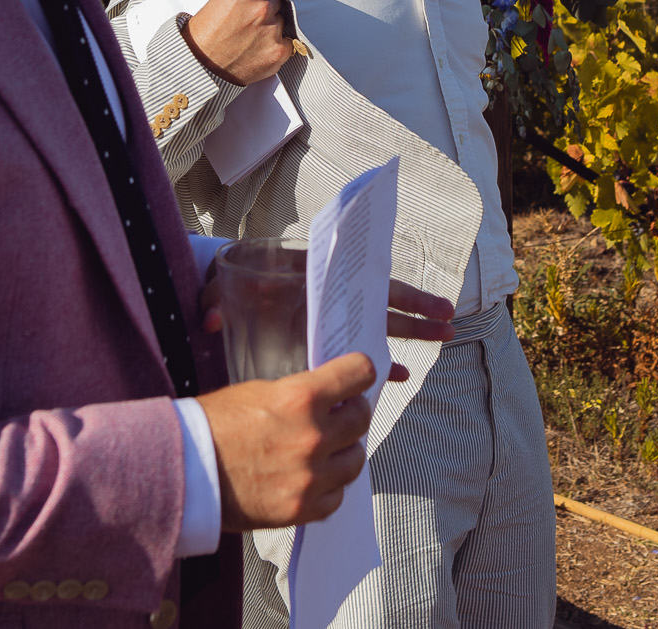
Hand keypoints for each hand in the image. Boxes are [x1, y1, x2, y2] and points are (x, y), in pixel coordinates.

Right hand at [182, 0, 294, 85]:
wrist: (200, 66)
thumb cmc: (206, 32)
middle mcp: (261, 8)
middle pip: (276, 0)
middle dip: (265, 7)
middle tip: (247, 21)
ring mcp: (272, 30)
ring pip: (281, 21)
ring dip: (270, 27)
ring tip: (249, 38)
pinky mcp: (279, 51)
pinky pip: (287, 41)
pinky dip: (276, 45)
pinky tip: (258, 50)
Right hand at [198, 353, 380, 530]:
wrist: (185, 471)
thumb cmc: (213, 428)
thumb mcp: (259, 391)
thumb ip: (301, 394)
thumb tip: (330, 397)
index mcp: (300, 398)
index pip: (359, 374)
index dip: (359, 372)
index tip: (358, 376)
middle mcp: (312, 437)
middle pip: (362, 419)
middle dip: (352, 412)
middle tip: (340, 413)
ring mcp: (310, 476)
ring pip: (355, 461)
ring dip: (343, 451)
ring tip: (324, 449)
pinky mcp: (302, 508)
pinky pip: (336, 496)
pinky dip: (328, 487)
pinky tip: (311, 477)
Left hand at [200, 276, 455, 355]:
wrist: (225, 291)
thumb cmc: (231, 285)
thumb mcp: (225, 287)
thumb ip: (215, 300)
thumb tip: (208, 318)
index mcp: (317, 282)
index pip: (365, 286)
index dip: (400, 296)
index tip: (431, 306)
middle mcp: (330, 298)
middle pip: (382, 304)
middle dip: (417, 313)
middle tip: (450, 322)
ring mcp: (331, 318)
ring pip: (379, 324)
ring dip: (411, 332)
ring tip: (445, 336)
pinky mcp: (324, 336)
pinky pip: (360, 349)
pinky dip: (382, 359)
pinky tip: (400, 374)